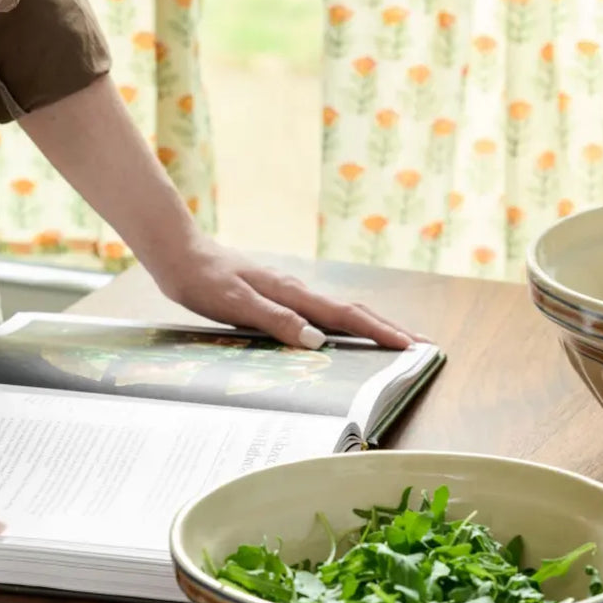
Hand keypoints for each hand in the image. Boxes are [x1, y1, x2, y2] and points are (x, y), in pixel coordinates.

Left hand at [154, 237, 424, 350]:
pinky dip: (342, 324)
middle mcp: (297, 291)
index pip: (347, 317)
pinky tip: (342, 334)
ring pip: (338, 312)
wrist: (181, 256)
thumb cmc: (204, 282)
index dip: (380, 333)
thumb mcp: (237, 305)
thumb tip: (318, 340)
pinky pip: (319, 312)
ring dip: (369, 327)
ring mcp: (289, 292)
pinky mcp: (278, 295)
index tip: (410, 347)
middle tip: (421, 346)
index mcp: (293, 294)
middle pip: (353, 312)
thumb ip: (277, 321)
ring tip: (392, 342)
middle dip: (388, 329)